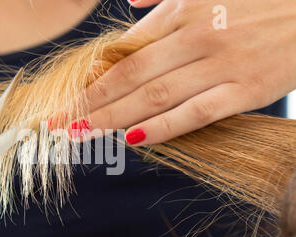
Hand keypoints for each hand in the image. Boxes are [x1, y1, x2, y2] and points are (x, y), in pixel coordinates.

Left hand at [79, 0, 295, 144]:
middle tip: (58, 123)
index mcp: (182, 12)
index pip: (125, 53)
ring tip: (83, 134)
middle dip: (89, 103)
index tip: (66, 99)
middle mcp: (194, 37)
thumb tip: (129, 8)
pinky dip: (163, 127)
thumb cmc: (259, 2)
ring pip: (155, 96)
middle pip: (130, 76)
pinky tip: (134, 140)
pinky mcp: (245, 89)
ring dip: (113, 117)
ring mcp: (220, 64)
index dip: (91, 79)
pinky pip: (196, 113)